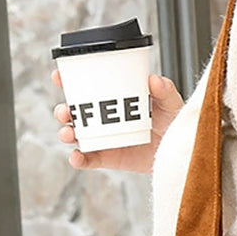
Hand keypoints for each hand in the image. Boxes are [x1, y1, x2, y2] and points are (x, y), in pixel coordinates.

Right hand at [51, 69, 184, 173]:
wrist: (178, 150)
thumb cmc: (172, 120)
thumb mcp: (170, 102)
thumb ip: (165, 90)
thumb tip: (153, 80)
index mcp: (111, 98)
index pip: (84, 86)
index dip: (67, 80)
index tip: (58, 76)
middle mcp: (101, 117)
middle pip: (72, 112)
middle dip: (62, 111)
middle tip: (65, 112)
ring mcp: (102, 138)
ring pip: (75, 135)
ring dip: (66, 133)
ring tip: (69, 133)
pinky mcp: (106, 158)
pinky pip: (87, 160)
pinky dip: (78, 159)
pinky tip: (76, 157)